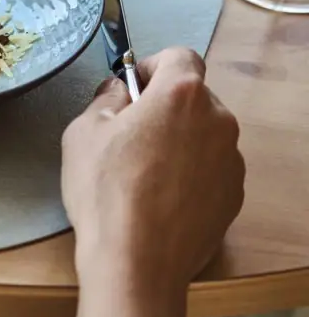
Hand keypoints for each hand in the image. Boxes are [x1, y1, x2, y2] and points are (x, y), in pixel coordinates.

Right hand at [61, 48, 243, 295]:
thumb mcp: (82, 133)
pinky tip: (159, 199)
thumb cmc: (104, 190)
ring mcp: (231, 160)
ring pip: (203, 134)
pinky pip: (210, 169)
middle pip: (193, 97)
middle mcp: (218, 120)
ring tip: (143, 173)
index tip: (131, 89)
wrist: (137, 261)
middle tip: (128, 134)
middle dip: (164, 107)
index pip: (179, 56)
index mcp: (181, 95)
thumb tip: (119, 92)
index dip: (152, 66)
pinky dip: (190, 174)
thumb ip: (104, 100)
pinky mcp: (234, 195)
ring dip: (179, 141)